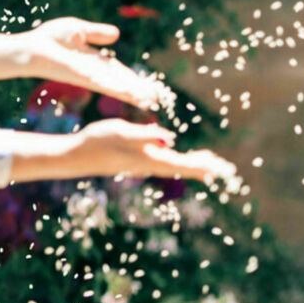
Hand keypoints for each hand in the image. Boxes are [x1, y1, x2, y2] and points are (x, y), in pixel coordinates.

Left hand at [18, 17, 170, 110]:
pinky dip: (121, 90)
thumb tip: (117, 35)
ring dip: (135, 95)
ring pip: (117, 88)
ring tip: (151, 103)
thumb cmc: (47, 39)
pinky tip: (133, 96)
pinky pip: (106, 85)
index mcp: (95, 62)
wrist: (28, 49)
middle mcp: (95, 73)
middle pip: (123, 83)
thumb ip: (97, 33)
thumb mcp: (77, 29)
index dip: (135, 80)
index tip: (149, 88)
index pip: (120, 72)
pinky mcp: (84, 78)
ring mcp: (90, 77)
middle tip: (158, 100)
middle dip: (139, 91)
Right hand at [71, 119, 236, 182]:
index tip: (221, 169)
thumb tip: (170, 139)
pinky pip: (169, 163)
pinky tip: (189, 159)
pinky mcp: (140, 161)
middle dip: (206, 167)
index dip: (203, 165)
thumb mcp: (121, 132)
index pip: (184, 163)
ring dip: (197, 165)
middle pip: (184, 167)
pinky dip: (184, 162)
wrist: (76, 156)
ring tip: (215, 165)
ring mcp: (146, 164)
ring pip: (178, 166)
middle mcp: (151, 165)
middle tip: (227, 170)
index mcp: (150, 159)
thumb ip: (145, 135)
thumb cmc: (97, 141)